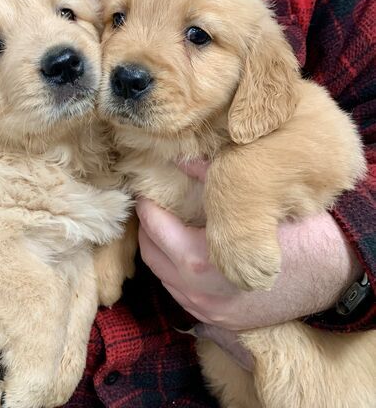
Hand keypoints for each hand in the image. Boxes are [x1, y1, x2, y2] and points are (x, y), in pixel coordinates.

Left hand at [137, 161, 362, 365]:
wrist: (338, 275)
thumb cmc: (299, 235)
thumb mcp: (255, 203)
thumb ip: (212, 180)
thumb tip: (182, 160)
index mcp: (198, 262)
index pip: (155, 229)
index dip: (146, 207)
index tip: (145, 192)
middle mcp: (198, 293)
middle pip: (152, 256)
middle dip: (148, 229)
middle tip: (152, 207)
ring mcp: (210, 312)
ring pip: (165, 279)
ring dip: (160, 252)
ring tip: (166, 228)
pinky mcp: (222, 322)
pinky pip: (183, 296)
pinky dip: (176, 274)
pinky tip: (186, 256)